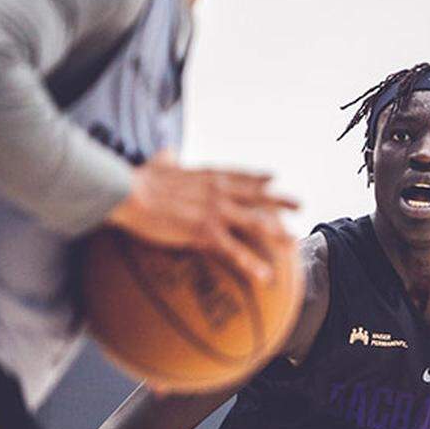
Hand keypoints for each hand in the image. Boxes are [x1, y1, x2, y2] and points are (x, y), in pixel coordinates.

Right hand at [107, 150, 297, 283]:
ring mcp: (216, 211)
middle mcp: (219, 191)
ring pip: (256, 222)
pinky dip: (253, 264)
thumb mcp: (159, 164)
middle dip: (281, 202)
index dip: (260, 178)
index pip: (241, 175)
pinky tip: (267, 276)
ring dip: (278, 233)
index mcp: (209, 176)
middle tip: (300, 207)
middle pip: (258, 196)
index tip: (275, 178)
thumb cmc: (138, 180)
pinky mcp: (205, 232)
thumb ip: (168, 159)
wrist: (129, 192)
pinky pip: (235, 252)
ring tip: (294, 245)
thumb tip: (168, 152)